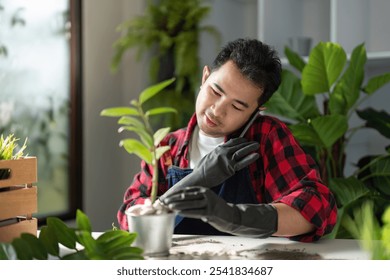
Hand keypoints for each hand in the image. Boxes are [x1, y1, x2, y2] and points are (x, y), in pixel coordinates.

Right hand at [159, 138, 258, 200]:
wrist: (199, 178)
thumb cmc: (201, 171)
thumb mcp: (208, 158)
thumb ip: (216, 154)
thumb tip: (220, 153)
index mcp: (218, 149)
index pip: (231, 142)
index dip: (239, 140)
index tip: (245, 140)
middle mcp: (223, 152)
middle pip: (237, 145)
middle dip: (247, 143)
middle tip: (254, 142)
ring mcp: (226, 159)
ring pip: (241, 151)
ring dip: (250, 147)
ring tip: (257, 145)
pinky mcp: (229, 168)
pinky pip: (242, 162)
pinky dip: (250, 158)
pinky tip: (256, 155)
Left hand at [162, 186, 277, 237]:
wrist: (232, 216)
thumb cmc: (216, 209)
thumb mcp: (206, 201)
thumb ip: (195, 200)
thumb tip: (179, 202)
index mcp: (203, 190)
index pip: (186, 190)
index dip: (174, 194)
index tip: (165, 196)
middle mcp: (206, 194)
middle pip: (186, 195)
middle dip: (173, 199)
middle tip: (163, 201)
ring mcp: (209, 203)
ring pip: (190, 203)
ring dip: (177, 205)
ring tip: (168, 206)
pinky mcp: (210, 212)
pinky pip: (195, 212)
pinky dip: (186, 212)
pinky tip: (178, 212)